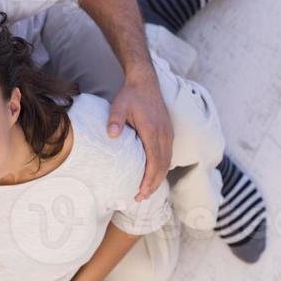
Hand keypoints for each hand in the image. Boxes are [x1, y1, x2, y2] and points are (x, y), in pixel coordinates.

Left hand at [107, 69, 173, 200]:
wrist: (145, 81)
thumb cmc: (131, 95)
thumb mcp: (119, 105)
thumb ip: (115, 120)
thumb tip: (112, 134)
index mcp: (153, 131)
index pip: (154, 162)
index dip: (148, 179)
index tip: (139, 192)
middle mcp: (164, 135)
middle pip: (162, 166)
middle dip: (152, 185)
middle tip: (139, 198)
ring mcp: (168, 134)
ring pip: (166, 163)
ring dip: (157, 179)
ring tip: (145, 192)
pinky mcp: (168, 133)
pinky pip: (167, 156)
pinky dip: (161, 169)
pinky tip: (152, 175)